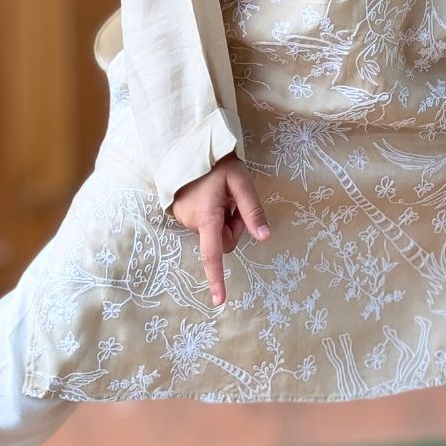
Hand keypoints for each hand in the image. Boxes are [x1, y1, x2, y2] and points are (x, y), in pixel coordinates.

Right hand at [170, 151, 270, 304]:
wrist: (187, 145)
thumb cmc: (217, 162)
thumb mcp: (240, 181)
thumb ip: (252, 210)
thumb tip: (264, 237)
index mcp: (207, 217)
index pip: (212, 255)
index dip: (216, 278)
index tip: (219, 300)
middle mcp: (192, 222)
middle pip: (222, 241)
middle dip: (234, 227)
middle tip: (235, 201)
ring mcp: (184, 219)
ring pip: (214, 232)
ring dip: (223, 218)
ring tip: (221, 193)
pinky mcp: (180, 213)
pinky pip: (204, 224)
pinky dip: (213, 214)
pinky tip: (211, 194)